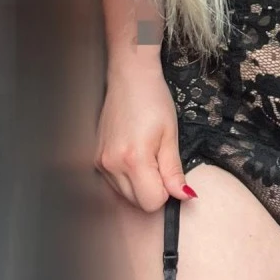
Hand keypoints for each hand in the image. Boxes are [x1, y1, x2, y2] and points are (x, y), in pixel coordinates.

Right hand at [94, 63, 197, 211]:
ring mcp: (100, 162)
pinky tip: (134, 153)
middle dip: (153, 188)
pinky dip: (128, 176)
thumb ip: (174, 170)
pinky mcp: (96, 158)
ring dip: (140, 183)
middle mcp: (111, 165)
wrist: (130, 78)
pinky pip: (115, 183)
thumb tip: (184, 195)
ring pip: (125, 195)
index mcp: (133, 159)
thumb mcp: (170, 135)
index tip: (169, 170)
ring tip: (147, 152)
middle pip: (137, 202)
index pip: (151, 202)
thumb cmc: (154, 100)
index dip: (166, 190)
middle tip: (159, 158)